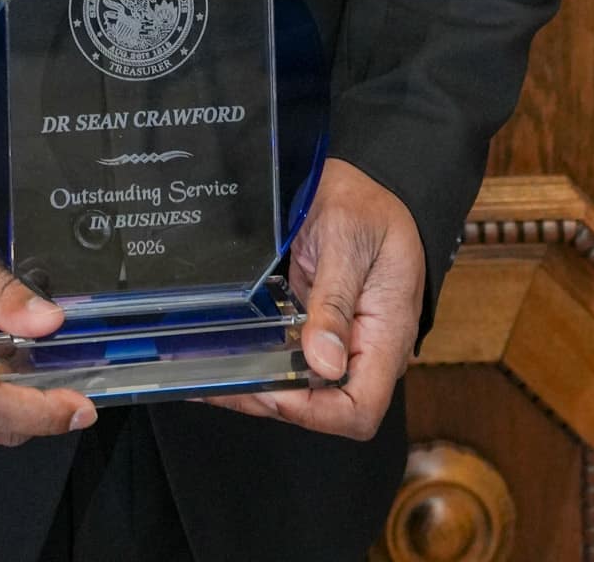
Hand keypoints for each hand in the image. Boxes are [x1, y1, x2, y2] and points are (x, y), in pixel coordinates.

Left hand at [201, 158, 424, 439]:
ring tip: (208, 375)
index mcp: (386, 337)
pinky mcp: (316, 326)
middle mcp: (364, 350)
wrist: (364, 182)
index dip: (314, 411)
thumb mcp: (347, 242)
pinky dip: (258, 360)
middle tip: (219, 382)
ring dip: (257, 385)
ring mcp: (339, 341)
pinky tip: (223, 355)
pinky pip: (290, 356)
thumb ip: (336, 302)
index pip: (359, 409)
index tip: (272, 389)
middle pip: (324, 406)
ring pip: (301, 386)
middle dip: (271, 401)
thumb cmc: (366, 206)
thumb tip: (325, 364)